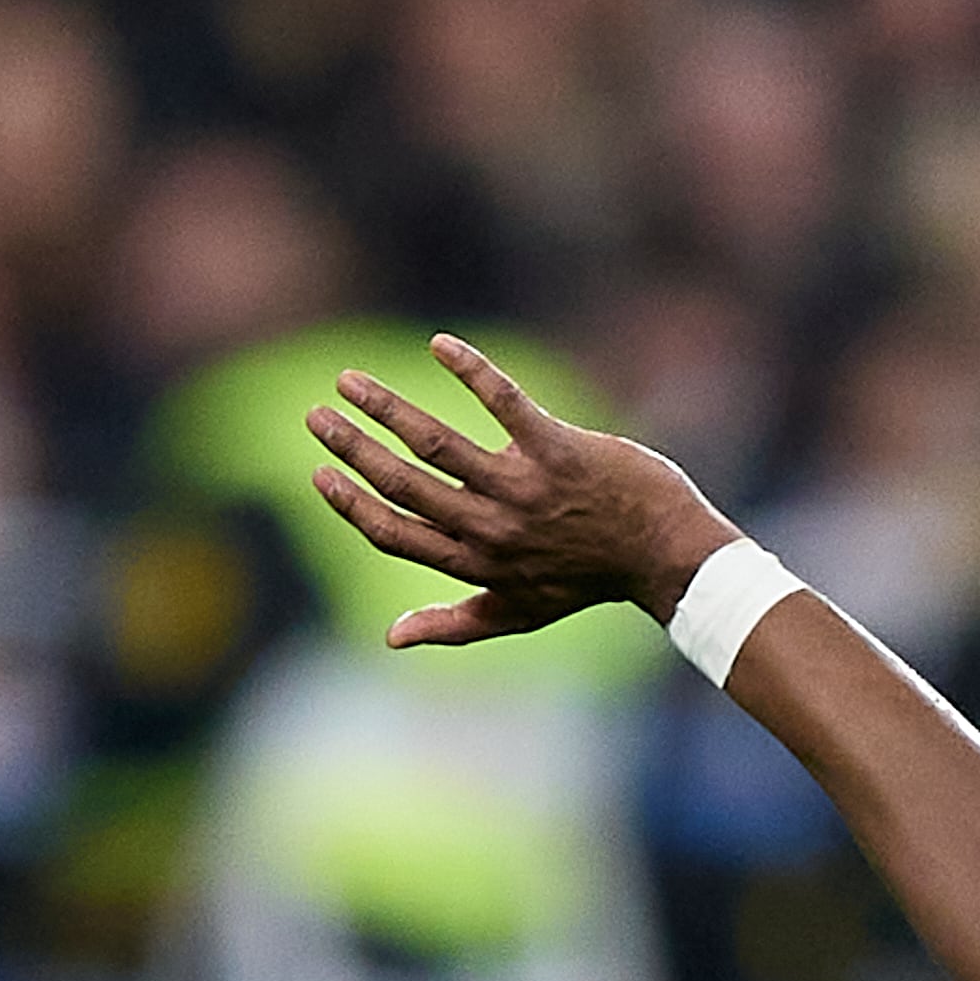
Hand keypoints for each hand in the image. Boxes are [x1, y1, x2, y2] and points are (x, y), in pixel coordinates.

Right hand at [301, 335, 740, 649]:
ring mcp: (522, 488)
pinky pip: (503, 402)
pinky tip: (439, 344)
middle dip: (351, 447)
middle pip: (402, 483)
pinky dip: (469, 369)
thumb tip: (389, 637)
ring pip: (435, 443)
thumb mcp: (518, 613)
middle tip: (316, 413)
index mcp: (475, 564)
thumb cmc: (587, 581)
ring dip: (384, 407)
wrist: (663, 554)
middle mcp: (491, 528)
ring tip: (348, 380)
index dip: (350, 504)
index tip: (319, 471)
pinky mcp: (556, 450)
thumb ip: (453, 623)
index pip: (393, 532)